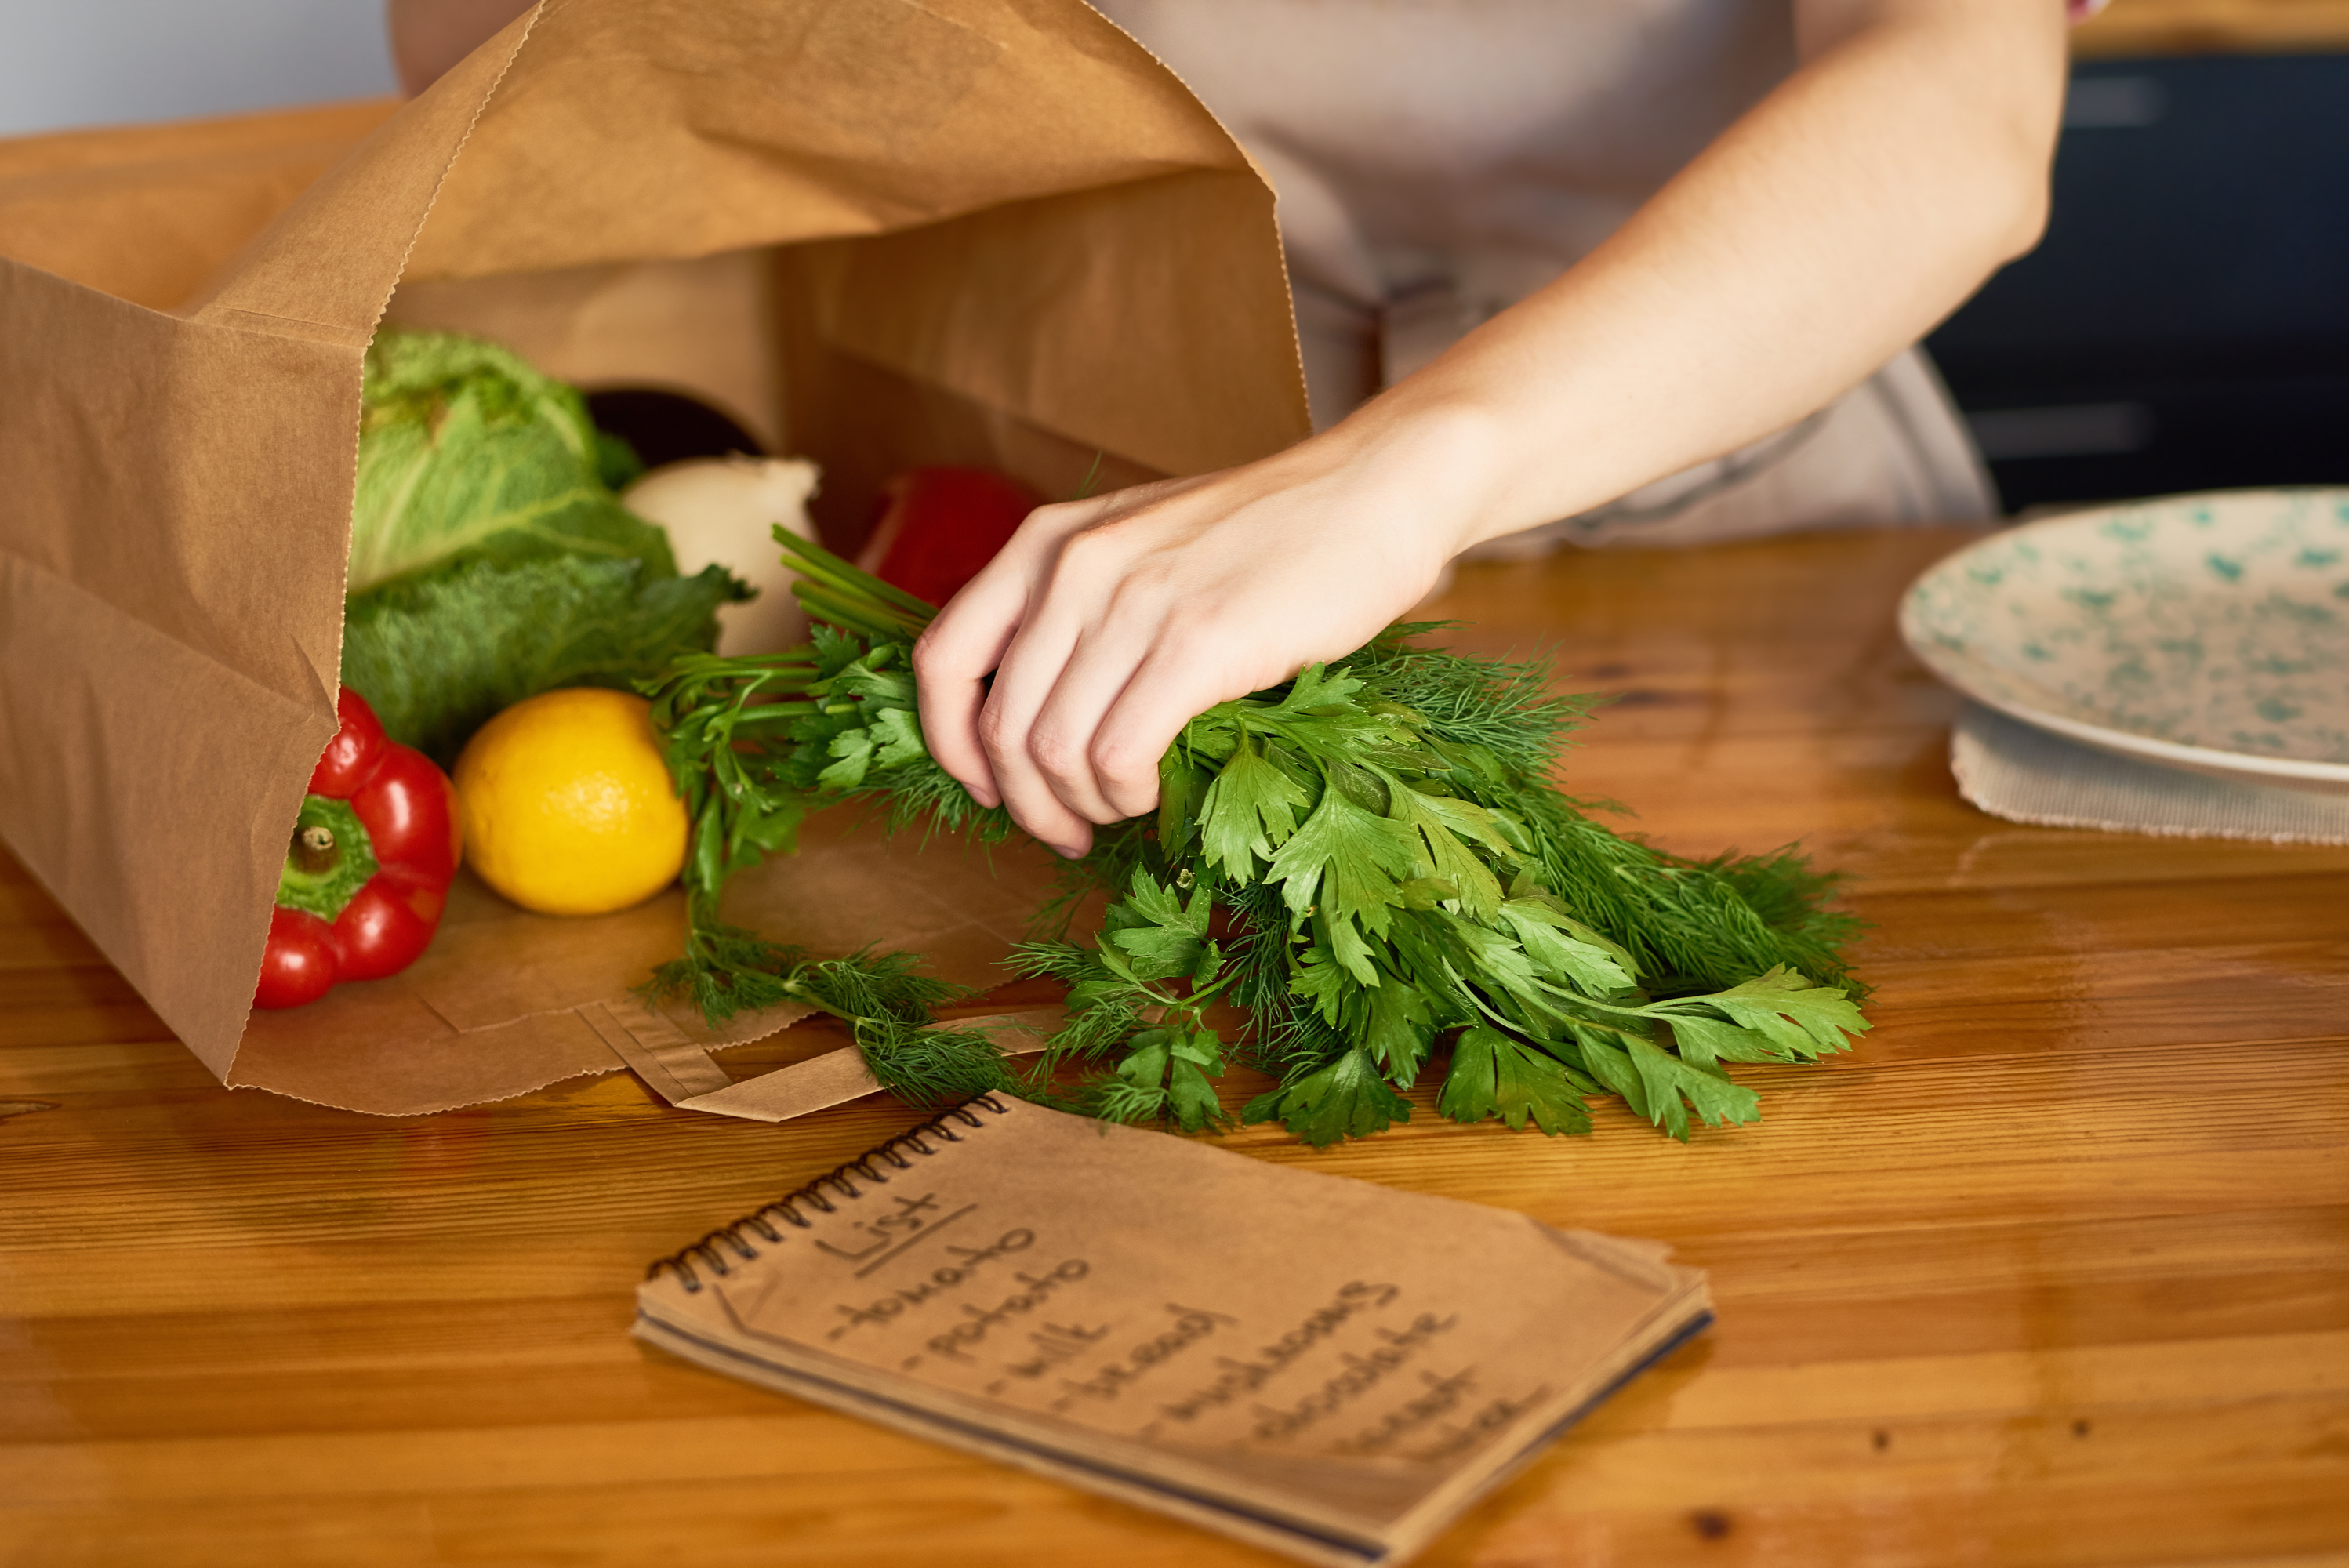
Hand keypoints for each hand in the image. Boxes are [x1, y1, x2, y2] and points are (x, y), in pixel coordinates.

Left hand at [912, 415, 1491, 856]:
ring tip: (1115, 814)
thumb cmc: (1266, 532)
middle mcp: (1071, 567)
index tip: (989, 787)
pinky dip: (1124, 793)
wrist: (1371, 491)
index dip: (951, 743)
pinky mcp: (1194, 642)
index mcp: (1046, 542)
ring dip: (1076, 805)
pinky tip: (1151, 792)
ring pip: (1049, 749)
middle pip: (998, 724)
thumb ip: (1080, 600)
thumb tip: (1035, 710)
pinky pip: (1115, 753)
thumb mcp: (1141, 541)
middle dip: (1023, 800)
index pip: (943, 658)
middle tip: (1066, 831)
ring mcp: (1131, 602)